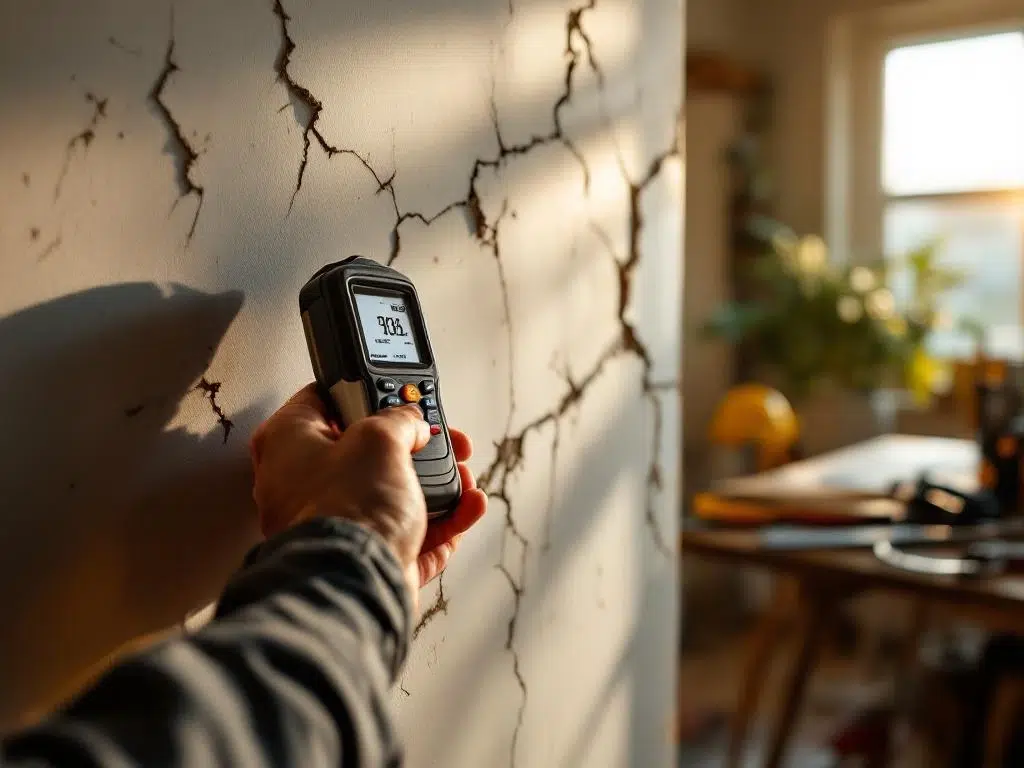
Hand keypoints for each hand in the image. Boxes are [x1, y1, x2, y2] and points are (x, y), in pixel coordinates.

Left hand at [249, 384, 486, 610]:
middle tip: (440, 437)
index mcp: (286, 444)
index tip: (393, 394)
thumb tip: (411, 423)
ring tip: (463, 476)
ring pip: (392, 493)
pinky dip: (441, 520)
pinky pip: (407, 531)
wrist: (355, 581)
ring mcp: (334, 523)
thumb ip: (399, 419)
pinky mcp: (362, 556)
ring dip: (438, 483)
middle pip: (367, 451)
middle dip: (415, 445)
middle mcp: (301, 484)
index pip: (321, 400)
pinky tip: (467, 506)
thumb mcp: (379, 436)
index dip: (362, 393)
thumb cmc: (347, 508)